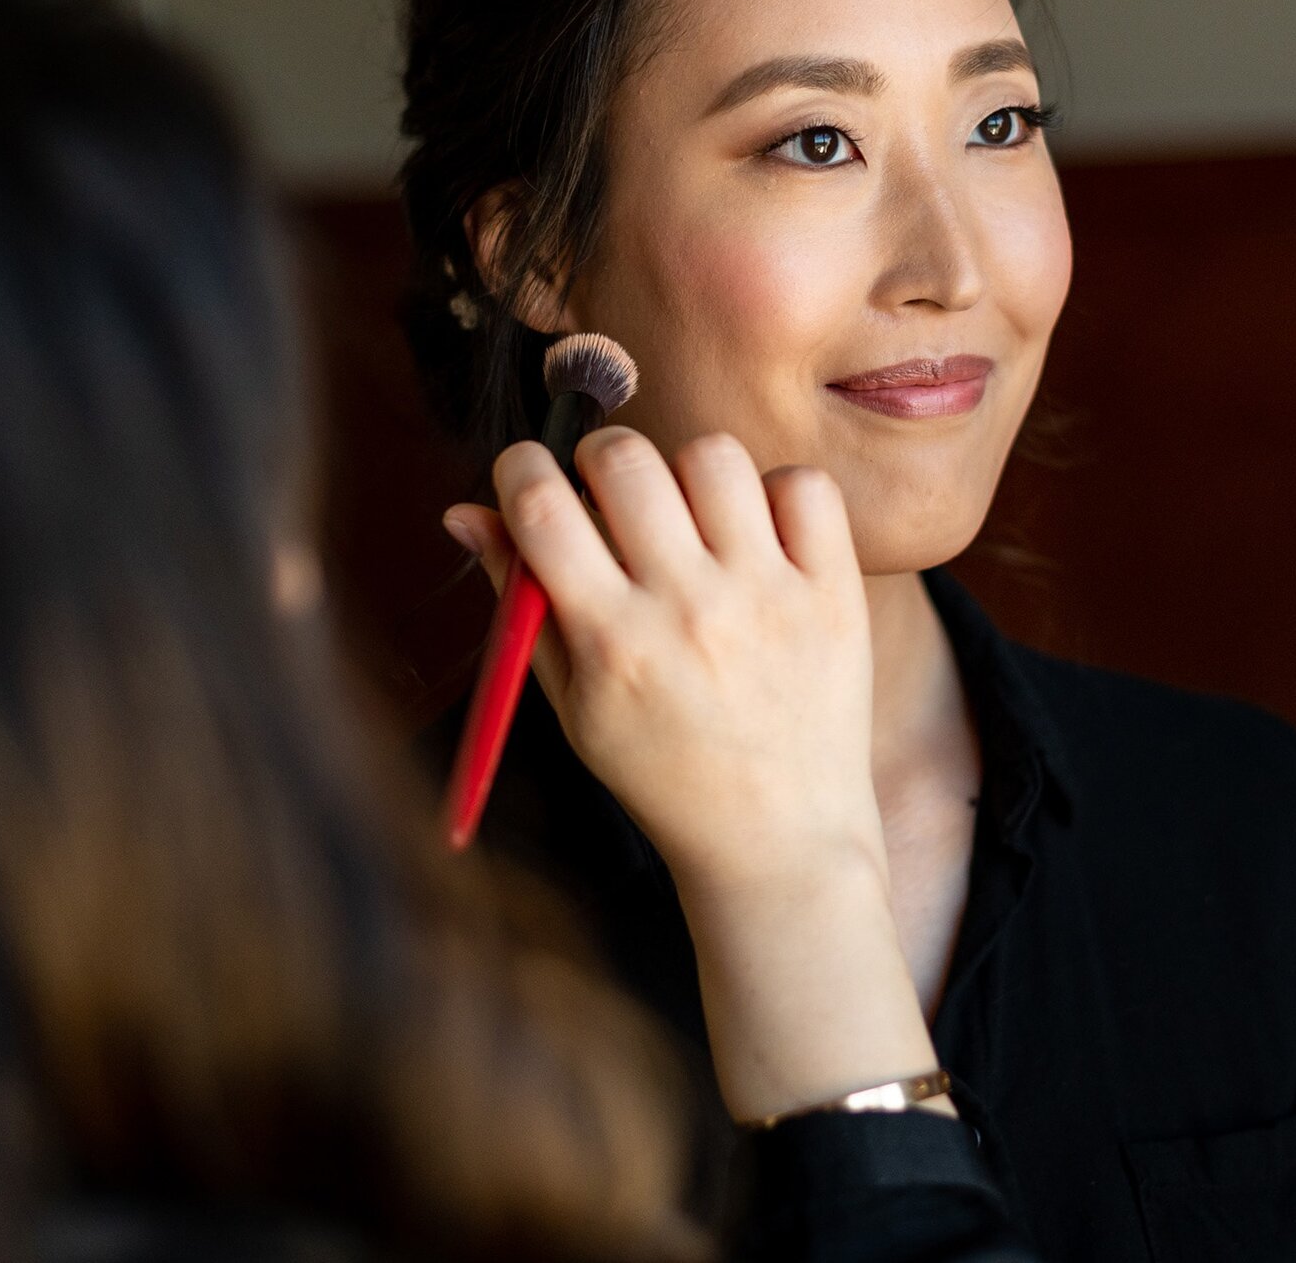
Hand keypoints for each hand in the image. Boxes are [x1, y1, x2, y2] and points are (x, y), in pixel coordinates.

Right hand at [445, 426, 879, 895]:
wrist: (778, 840)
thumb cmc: (662, 771)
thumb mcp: (573, 705)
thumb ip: (520, 602)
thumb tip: (463, 511)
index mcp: (612, 641)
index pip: (542, 506)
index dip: (520, 469)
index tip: (528, 475)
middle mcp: (689, 610)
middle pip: (625, 460)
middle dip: (600, 459)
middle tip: (609, 496)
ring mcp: (768, 597)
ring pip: (714, 456)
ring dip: (687, 473)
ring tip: (690, 519)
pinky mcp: (832, 593)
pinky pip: (803, 485)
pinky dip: (776, 494)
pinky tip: (758, 537)